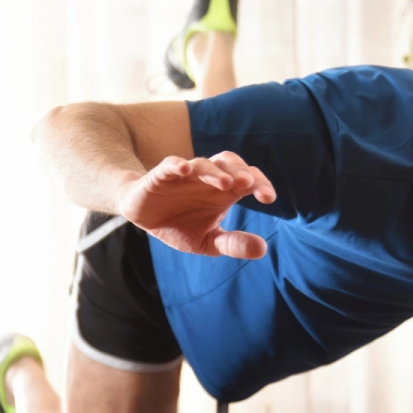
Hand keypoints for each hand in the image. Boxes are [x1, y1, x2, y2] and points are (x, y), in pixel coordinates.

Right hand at [115, 152, 276, 258]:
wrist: (144, 218)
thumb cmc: (180, 225)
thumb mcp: (208, 241)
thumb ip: (233, 244)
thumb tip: (263, 249)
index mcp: (224, 191)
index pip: (248, 179)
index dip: (260, 184)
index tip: (269, 198)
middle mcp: (207, 178)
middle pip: (229, 164)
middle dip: (240, 171)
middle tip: (248, 183)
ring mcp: (185, 175)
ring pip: (203, 164)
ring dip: (214, 172)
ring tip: (225, 183)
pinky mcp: (161, 176)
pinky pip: (170, 165)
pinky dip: (178, 165)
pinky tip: (185, 169)